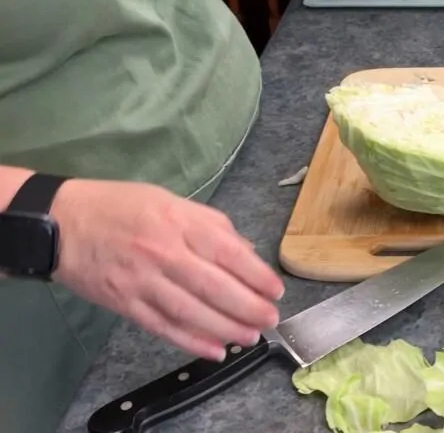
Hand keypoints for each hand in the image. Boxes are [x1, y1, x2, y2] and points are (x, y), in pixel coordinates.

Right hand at [51, 179, 284, 360]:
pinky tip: (214, 351)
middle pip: (214, 286)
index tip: (275, 290)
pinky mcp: (124, 303)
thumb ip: (211, 226)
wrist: (59, 222)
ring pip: (191, 312)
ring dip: (225, 329)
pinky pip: (162, 327)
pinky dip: (190, 342)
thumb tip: (246, 253)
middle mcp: (163, 252)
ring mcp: (142, 280)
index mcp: (178, 222)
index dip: (256, 275)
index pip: (227, 252)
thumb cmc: (119, 206)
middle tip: (270, 319)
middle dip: (248, 307)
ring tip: (249, 337)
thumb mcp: (170, 202)